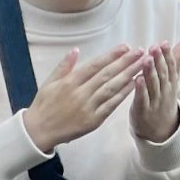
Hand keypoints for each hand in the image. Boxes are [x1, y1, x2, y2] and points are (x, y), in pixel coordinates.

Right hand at [22, 44, 149, 152]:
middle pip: (107, 75)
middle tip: (140, 51)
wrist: (38, 132)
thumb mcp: (48, 83)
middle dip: (125, 62)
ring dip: (129, 75)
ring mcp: (87, 107)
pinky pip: (111, 105)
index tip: (125, 47)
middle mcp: (80, 93)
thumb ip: (63, 67)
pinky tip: (134, 84)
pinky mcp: (93, 120)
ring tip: (142, 64)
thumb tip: (76, 50)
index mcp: (69, 83)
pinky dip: (124, 94)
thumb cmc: (43, 106)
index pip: (94, 65)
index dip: (111, 55)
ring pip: (112, 88)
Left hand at [130, 40, 179, 143]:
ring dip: (150, 72)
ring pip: (153, 85)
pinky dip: (140, 89)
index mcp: (171, 84)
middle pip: (163, 74)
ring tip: (146, 59)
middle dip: (159, 61)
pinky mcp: (143, 111)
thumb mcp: (171, 81)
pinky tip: (137, 79)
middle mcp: (165, 92)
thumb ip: (176, 61)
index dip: (168, 56)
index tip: (163, 43)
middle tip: (154, 47)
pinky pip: (142, 99)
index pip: (171, 68)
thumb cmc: (163, 100)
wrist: (160, 131)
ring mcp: (154, 102)